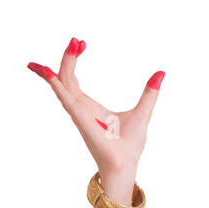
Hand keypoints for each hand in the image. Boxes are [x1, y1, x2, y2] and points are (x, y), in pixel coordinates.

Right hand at [27, 36, 163, 180]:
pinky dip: (55, 85)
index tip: (81, 43)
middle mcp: (80, 109)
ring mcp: (78, 114)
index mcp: (89, 107)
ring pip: (62, 84)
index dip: (73, 58)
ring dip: (58, 66)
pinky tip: (48, 72)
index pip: (72, 78)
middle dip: (68, 57)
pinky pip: (65, 99)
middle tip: (77, 40)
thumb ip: (149, 93)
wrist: (126, 166)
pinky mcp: (81, 120)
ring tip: (67, 47)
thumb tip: (161, 74)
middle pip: (65, 77)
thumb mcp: (142, 112)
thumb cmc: (130, 146)